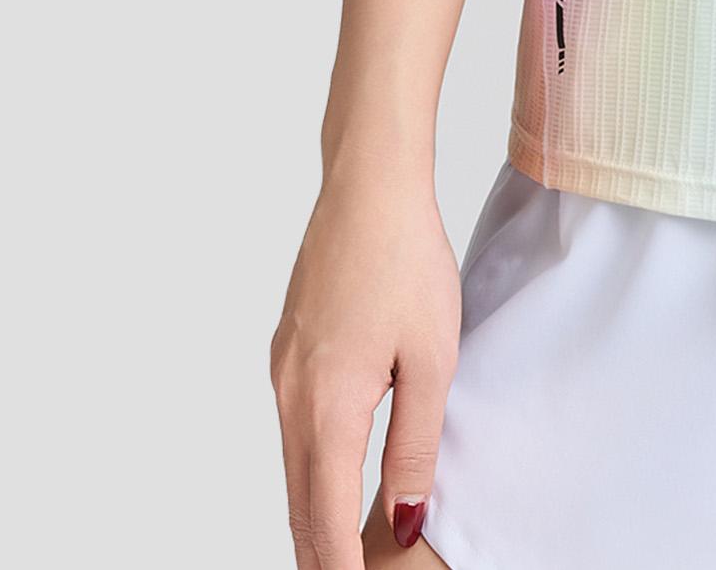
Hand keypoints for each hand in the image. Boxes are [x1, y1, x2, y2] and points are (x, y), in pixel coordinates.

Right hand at [270, 171, 461, 568]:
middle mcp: (291, 397)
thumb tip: (405, 524)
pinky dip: (311, 470)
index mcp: (328, 408)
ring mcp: (282, 373)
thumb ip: (416, 449)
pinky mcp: (286, 352)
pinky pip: (293, 431)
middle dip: (319, 555)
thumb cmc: (406, 261)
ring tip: (344, 552)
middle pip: (299, 505)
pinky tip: (334, 478)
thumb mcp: (433, 360)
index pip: (327, 521)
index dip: (341, 569)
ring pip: (293, 469)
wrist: (368, 184)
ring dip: (314, 515)